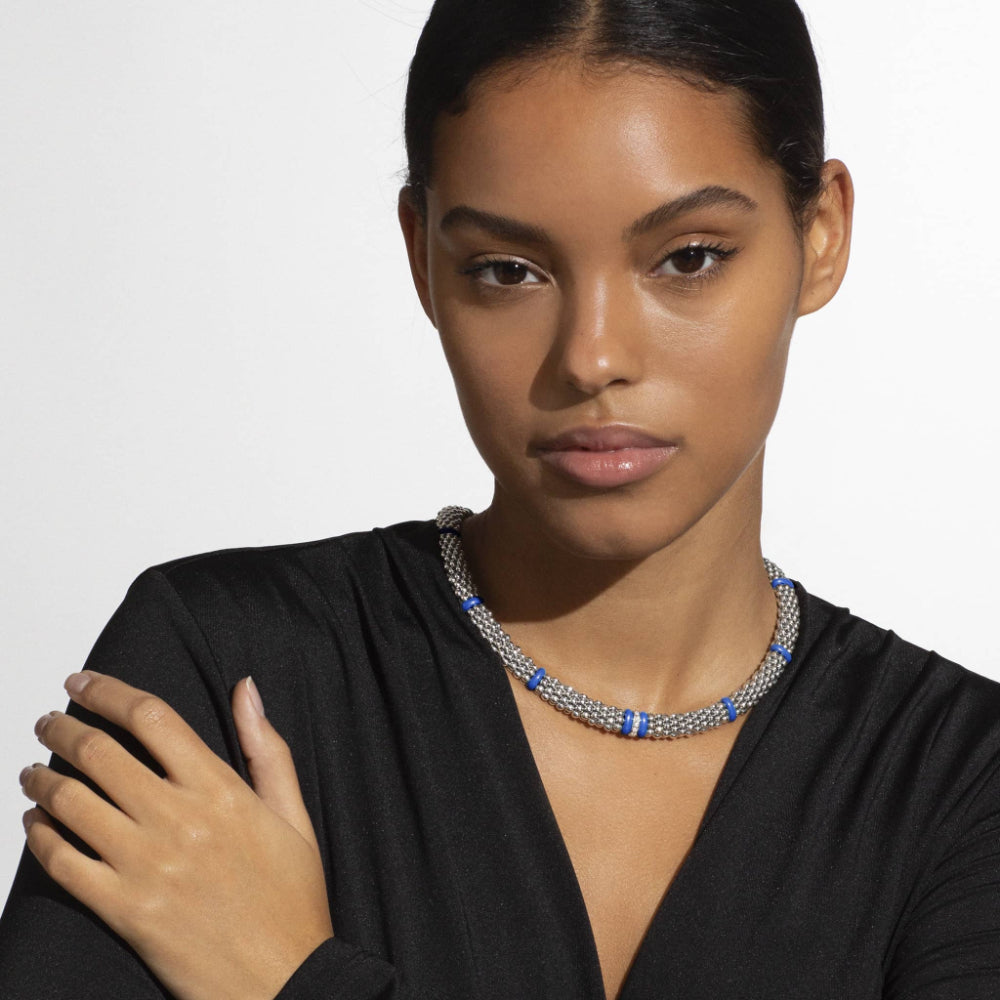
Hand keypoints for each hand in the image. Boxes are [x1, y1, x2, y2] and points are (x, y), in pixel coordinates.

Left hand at [19, 671, 333, 999]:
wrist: (283, 979)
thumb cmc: (292, 896)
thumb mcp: (292, 813)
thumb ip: (266, 747)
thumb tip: (245, 689)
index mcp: (220, 788)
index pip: (152, 718)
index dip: (109, 691)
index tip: (84, 682)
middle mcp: (177, 819)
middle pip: (100, 752)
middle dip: (63, 727)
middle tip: (47, 721)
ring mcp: (146, 865)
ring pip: (72, 802)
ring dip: (41, 778)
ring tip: (32, 770)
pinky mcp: (123, 910)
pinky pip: (63, 863)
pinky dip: (40, 835)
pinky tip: (36, 823)